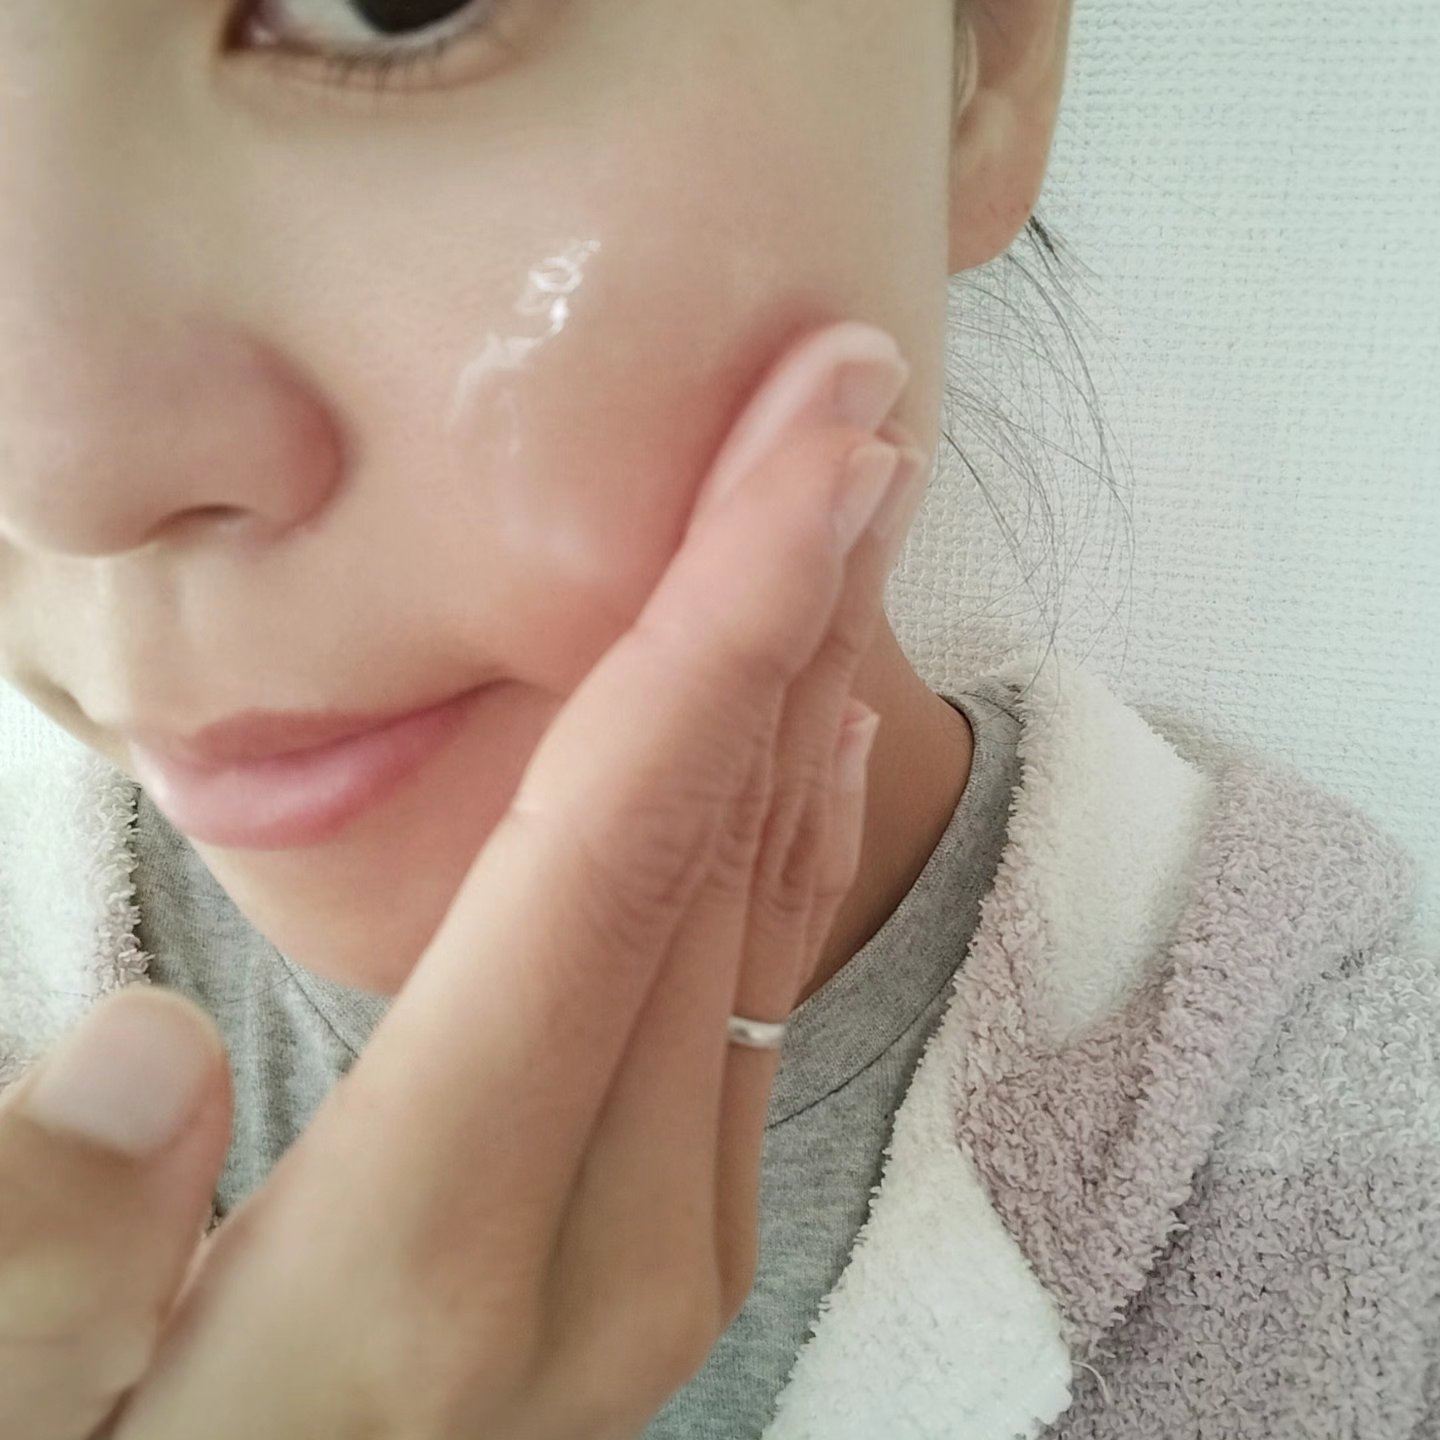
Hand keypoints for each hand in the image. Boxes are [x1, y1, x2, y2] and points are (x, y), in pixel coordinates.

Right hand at [0, 318, 925, 1439]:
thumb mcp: (21, 1412)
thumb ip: (46, 1264)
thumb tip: (131, 1058)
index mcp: (426, 1265)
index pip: (606, 867)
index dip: (721, 627)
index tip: (815, 448)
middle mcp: (604, 1253)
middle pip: (719, 858)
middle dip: (793, 605)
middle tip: (848, 405)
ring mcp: (666, 1256)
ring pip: (758, 912)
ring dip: (801, 688)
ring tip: (838, 509)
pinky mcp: (671, 1243)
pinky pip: (751, 990)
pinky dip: (782, 826)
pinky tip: (804, 723)